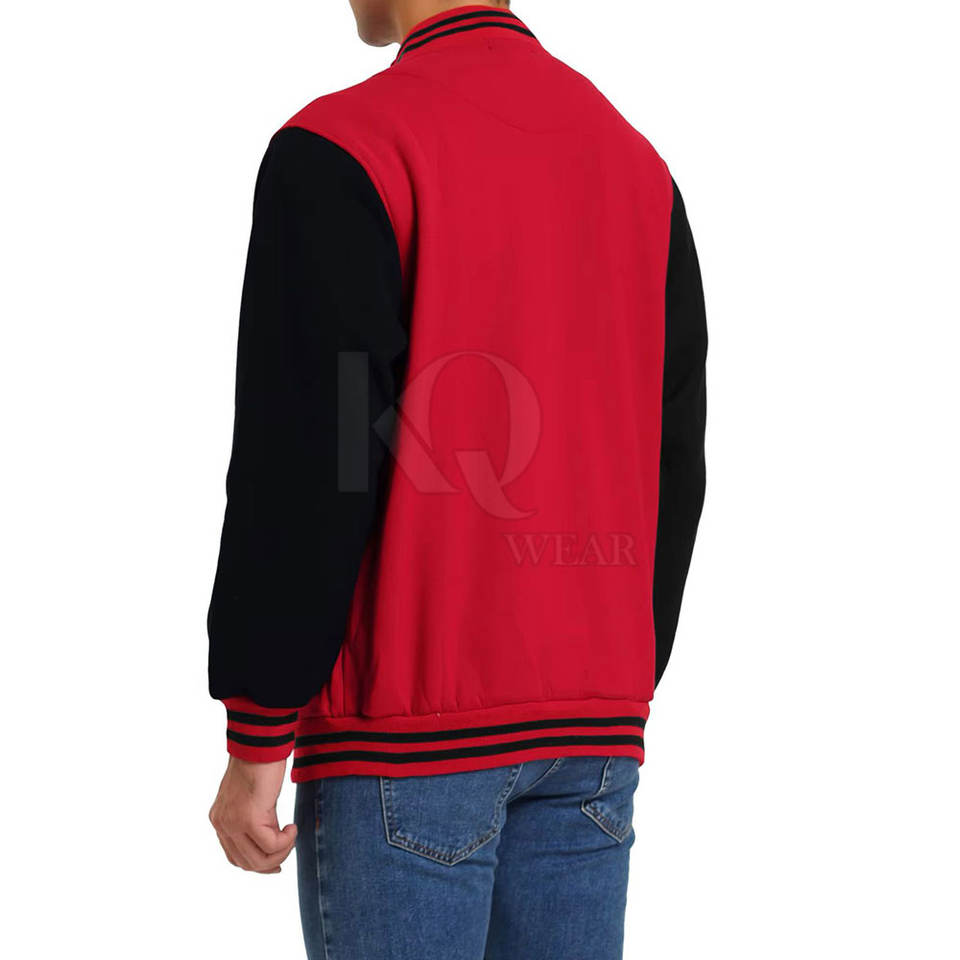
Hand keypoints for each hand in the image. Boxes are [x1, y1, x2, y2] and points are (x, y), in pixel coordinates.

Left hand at [209, 756, 297, 872]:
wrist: (260, 744)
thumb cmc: (261, 763)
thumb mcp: (253, 798)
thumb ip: (253, 818)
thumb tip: (268, 839)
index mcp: (220, 819)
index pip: (235, 857)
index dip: (258, 864)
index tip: (277, 862)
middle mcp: (222, 824)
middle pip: (247, 863)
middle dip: (272, 862)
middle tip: (290, 849)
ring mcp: (233, 823)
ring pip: (258, 860)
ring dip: (281, 852)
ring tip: (292, 835)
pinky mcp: (250, 819)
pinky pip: (272, 845)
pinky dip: (287, 841)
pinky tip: (293, 827)